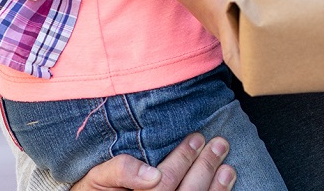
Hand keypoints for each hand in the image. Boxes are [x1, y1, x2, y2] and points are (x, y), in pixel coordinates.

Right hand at [63, 0, 285, 74]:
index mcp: (222, 16)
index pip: (235, 58)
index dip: (250, 73)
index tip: (268, 79)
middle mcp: (217, 24)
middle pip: (240, 54)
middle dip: (259, 61)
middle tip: (285, 60)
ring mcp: (213, 19)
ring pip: (235, 40)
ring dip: (252, 44)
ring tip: (279, 41)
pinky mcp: (212, 11)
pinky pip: (231, 27)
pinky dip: (245, 29)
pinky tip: (261, 16)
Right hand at [72, 133, 235, 190]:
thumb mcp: (96, 179)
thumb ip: (120, 171)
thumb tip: (152, 174)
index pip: (164, 184)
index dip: (181, 160)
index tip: (196, 138)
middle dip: (204, 168)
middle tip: (218, 144)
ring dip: (216, 188)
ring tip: (228, 167)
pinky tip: (224, 186)